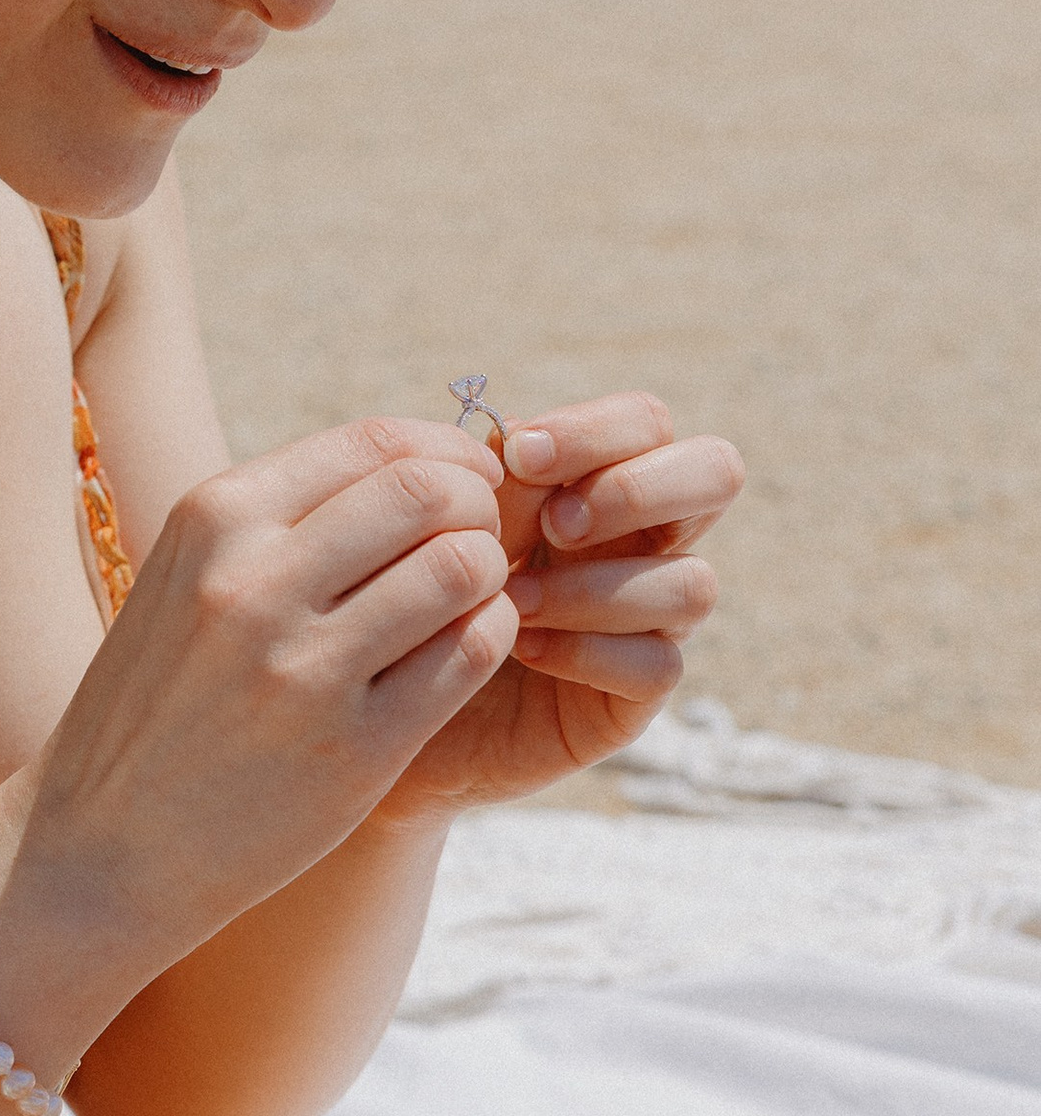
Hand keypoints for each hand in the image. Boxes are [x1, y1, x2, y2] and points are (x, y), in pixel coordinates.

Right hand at [31, 417, 515, 975]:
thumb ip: (281, 521)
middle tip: (481, 539)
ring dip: (488, 575)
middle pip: (427, 493)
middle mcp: (253, 582)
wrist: (98, 846)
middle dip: (478, 507)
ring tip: (469, 600)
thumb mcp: (186, 580)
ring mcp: (303, 669)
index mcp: (212, 521)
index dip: (446, 452)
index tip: (465, 482)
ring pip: (461, 568)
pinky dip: (488, 638)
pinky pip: (468, 656)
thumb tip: (413, 464)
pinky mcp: (353, 751)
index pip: (373, 442)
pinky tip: (463, 650)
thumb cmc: (158, 705)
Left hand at [376, 391, 741, 816]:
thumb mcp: (454, 525)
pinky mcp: (640, 692)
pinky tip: (524, 648)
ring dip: (595, 587)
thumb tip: (515, 438)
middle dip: (637, 490)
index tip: (520, 456)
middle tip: (556, 525)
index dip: (596, 429)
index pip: (646, 422)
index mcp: (603, 479)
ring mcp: (655, 618)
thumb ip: (492, 481)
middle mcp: (647, 540)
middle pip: (717, 473)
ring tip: (514, 599)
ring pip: (693, 583)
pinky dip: (587, 650)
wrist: (398, 692)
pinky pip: (658, 664)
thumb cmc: (429, 588)